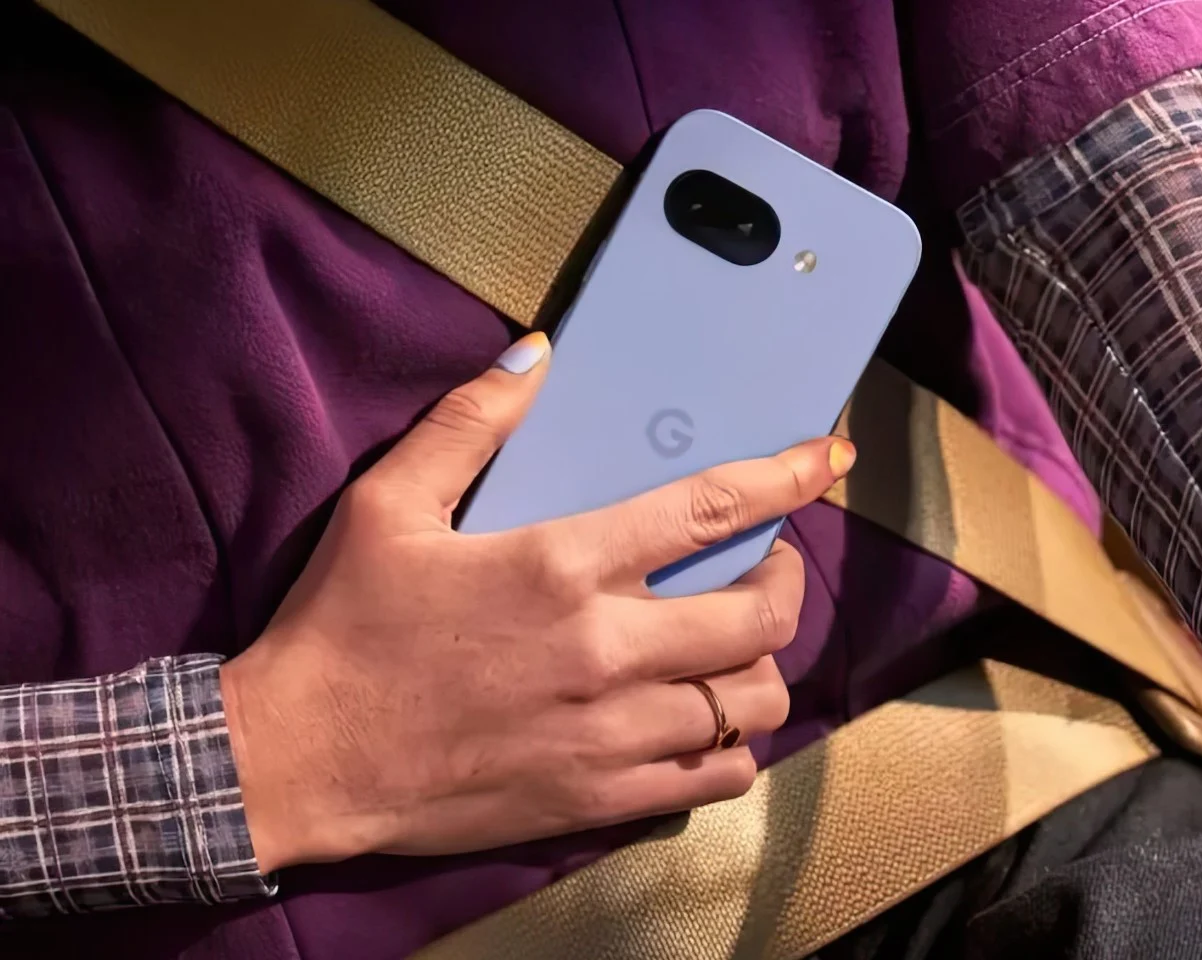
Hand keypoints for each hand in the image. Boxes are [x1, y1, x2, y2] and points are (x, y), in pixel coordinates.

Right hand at [221, 331, 855, 871]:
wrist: (300, 761)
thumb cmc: (343, 627)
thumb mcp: (387, 504)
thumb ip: (469, 421)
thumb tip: (536, 352)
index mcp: (562, 566)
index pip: (711, 510)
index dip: (787, 478)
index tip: (828, 458)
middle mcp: (607, 651)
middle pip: (762, 616)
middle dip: (789, 579)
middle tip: (770, 563)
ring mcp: (613, 735)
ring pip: (754, 704)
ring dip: (764, 666)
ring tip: (736, 646)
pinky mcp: (602, 800)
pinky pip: (717, 778)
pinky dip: (734, 745)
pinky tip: (705, 721)